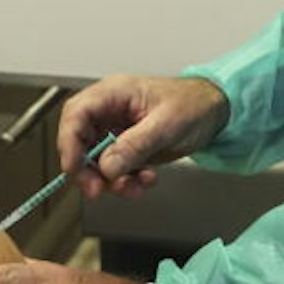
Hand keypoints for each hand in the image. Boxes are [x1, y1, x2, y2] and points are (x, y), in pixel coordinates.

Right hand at [61, 75, 228, 198]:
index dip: (69, 142)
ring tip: (135, 186)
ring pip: (95, 161)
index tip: (74, 168)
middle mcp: (110, 112)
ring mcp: (116, 131)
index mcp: (114, 94)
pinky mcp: (126, 148)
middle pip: (79, 141)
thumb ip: (135, 145)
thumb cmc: (193, 104)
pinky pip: (114, 170)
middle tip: (98, 189)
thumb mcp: (166, 124)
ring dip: (111, 181)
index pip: (76, 115)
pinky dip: (125, 182)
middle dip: (87, 170)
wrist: (214, 112)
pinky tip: (145, 179)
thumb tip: (107, 165)